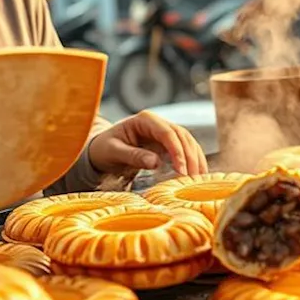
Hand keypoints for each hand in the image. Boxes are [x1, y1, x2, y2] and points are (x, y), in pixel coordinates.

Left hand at [88, 110, 208, 177]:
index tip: (181, 171)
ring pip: (188, 142)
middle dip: (190, 158)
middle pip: (182, 137)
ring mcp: (165, 132)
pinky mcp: (168, 144)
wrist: (101, 150)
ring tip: (197, 180)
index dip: (177, 152)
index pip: (167, 133)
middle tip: (192, 179)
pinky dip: (193, 162)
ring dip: (195, 160)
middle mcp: (158, 123)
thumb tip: (156, 162)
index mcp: (144, 120)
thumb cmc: (104, 149)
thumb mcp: (113, 152)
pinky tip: (197, 176)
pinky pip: (186, 150)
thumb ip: (133, 156)